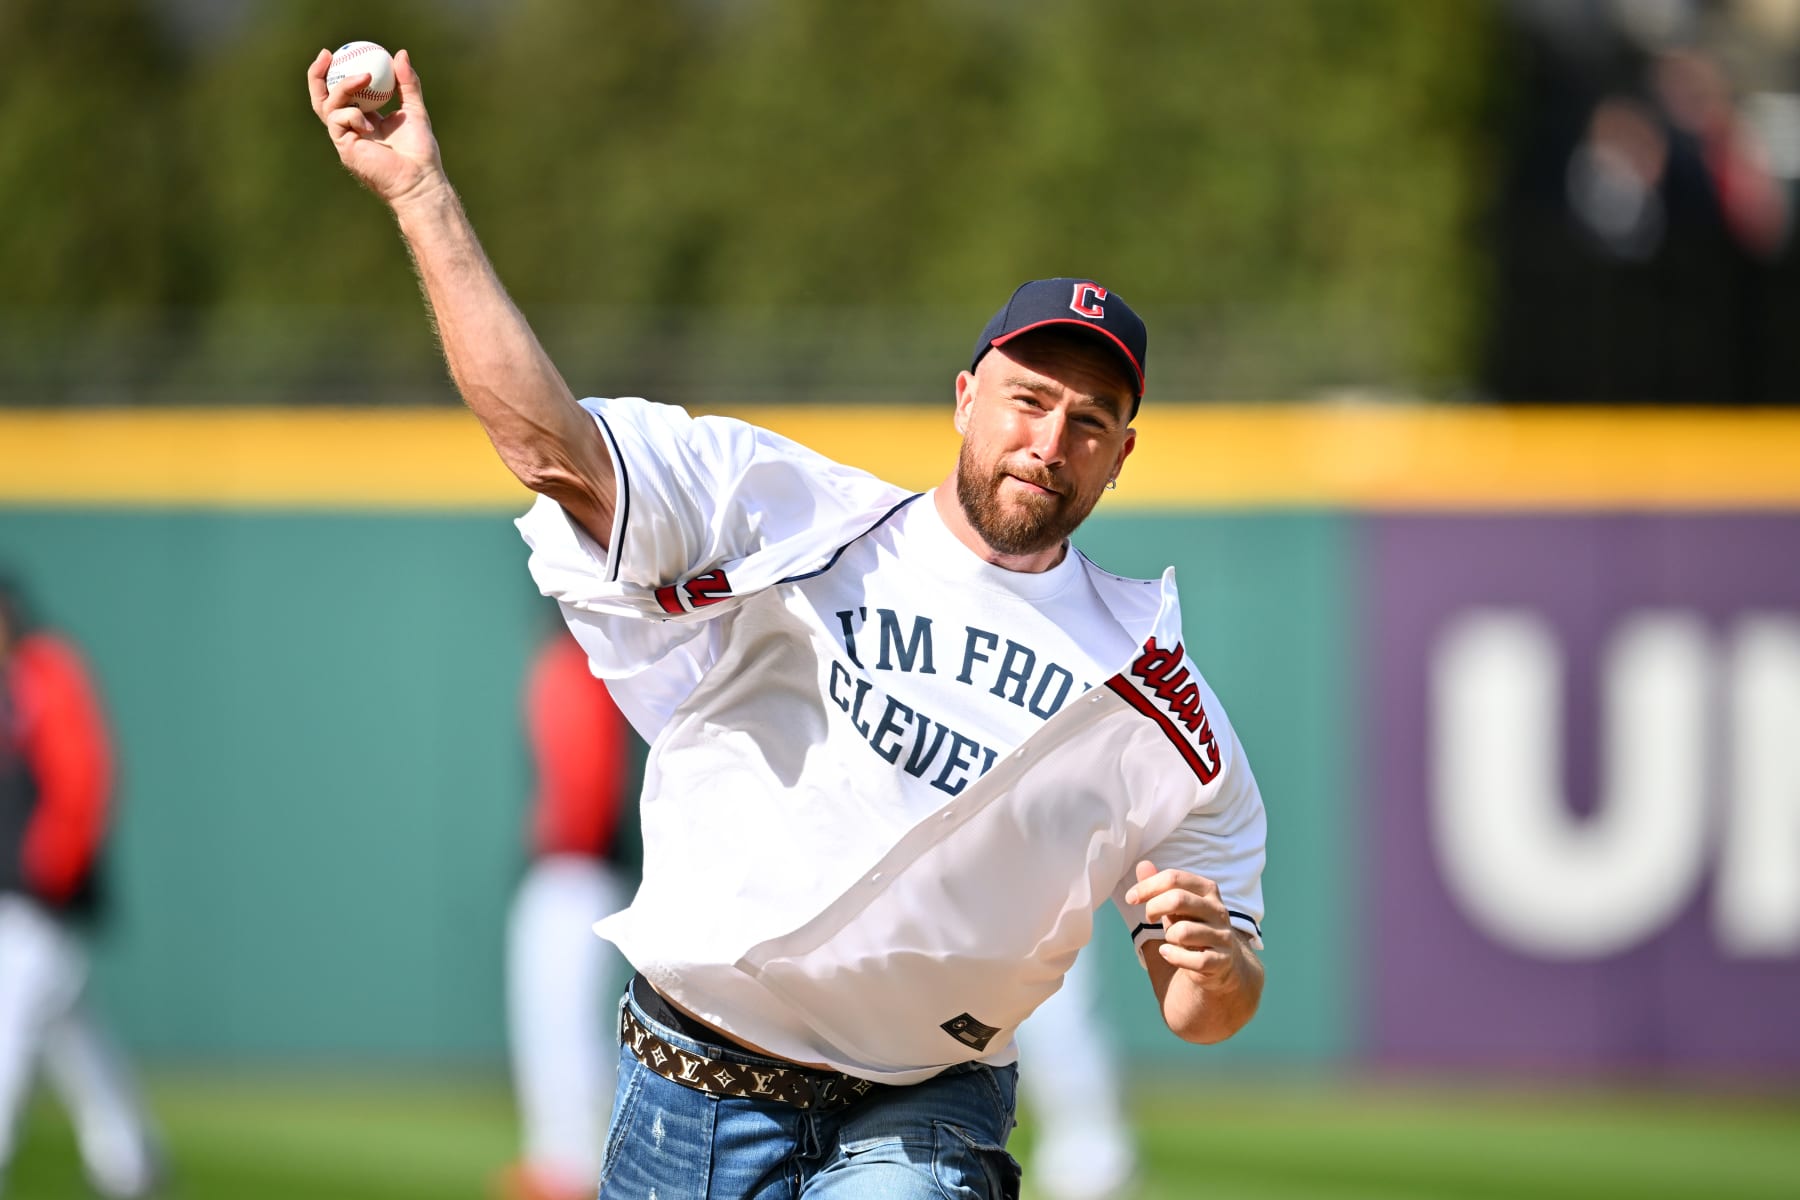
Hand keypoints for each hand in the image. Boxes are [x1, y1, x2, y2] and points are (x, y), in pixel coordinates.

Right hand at [306, 47, 443, 208]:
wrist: (421, 180)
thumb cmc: (420, 152)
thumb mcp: (414, 110)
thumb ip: (407, 83)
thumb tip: (400, 53)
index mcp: (365, 119)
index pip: (343, 94)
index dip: (337, 72)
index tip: (341, 51)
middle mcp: (351, 129)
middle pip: (322, 98)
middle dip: (317, 75)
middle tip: (326, 55)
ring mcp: (346, 139)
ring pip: (328, 106)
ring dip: (344, 87)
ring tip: (365, 76)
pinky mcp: (345, 148)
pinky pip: (338, 121)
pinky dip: (352, 115)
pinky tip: (370, 122)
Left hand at [1125, 860, 1250, 987]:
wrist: (1220, 961)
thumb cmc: (1192, 925)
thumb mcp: (1175, 904)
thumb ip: (1159, 886)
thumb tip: (1142, 864)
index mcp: (1207, 889)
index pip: (1174, 878)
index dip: (1147, 886)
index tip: (1131, 898)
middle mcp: (1218, 910)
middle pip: (1178, 899)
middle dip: (1153, 908)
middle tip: (1149, 917)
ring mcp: (1223, 936)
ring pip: (1183, 932)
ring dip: (1168, 936)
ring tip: (1170, 939)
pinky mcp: (1222, 960)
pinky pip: (1194, 960)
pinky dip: (1174, 957)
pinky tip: (1167, 953)